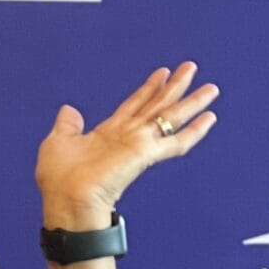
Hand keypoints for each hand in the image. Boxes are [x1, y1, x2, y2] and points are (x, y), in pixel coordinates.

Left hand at [35, 63, 218, 222]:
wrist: (67, 200)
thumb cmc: (60, 180)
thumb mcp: (58, 141)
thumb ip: (68, 125)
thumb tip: (69, 110)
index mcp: (108, 134)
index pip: (134, 105)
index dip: (148, 88)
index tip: (163, 73)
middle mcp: (127, 137)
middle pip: (157, 105)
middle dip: (175, 86)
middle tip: (191, 67)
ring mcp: (139, 145)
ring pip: (171, 117)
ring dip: (191, 102)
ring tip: (211, 88)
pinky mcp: (146, 154)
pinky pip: (176, 142)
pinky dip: (194, 131)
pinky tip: (209, 119)